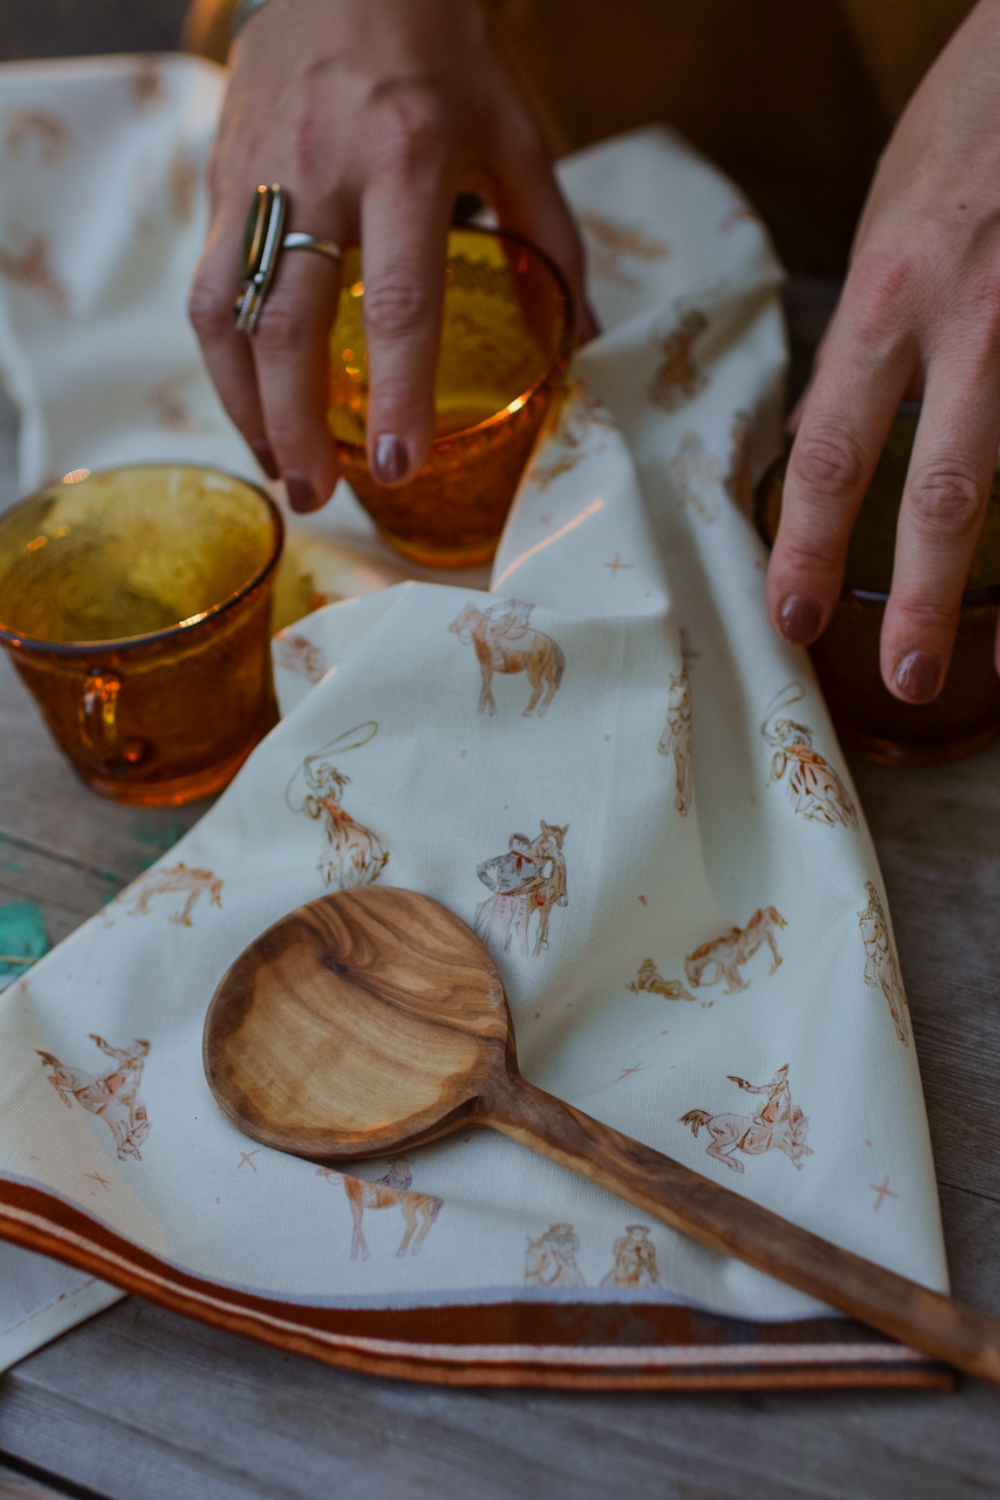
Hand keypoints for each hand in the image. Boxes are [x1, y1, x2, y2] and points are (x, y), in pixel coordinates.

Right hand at [189, 0, 589, 511]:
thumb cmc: (445, 46)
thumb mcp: (516, 133)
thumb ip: (550, 238)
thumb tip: (582, 339)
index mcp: (407, 156)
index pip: (397, 302)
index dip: (398, 395)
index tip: (398, 467)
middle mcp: (318, 166)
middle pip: (286, 323)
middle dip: (295, 426)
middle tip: (316, 496)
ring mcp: (255, 168)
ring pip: (220, 309)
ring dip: (242, 403)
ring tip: (276, 462)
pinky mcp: (219, 170)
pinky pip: (206, 278)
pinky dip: (225, 354)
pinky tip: (252, 396)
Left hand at [766, 0, 999, 700]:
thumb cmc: (971, 125)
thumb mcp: (890, 228)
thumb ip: (871, 338)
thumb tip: (831, 437)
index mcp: (893, 293)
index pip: (835, 448)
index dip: (810, 546)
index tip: (792, 617)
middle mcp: (978, 317)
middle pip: (947, 488)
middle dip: (923, 597)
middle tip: (906, 678)